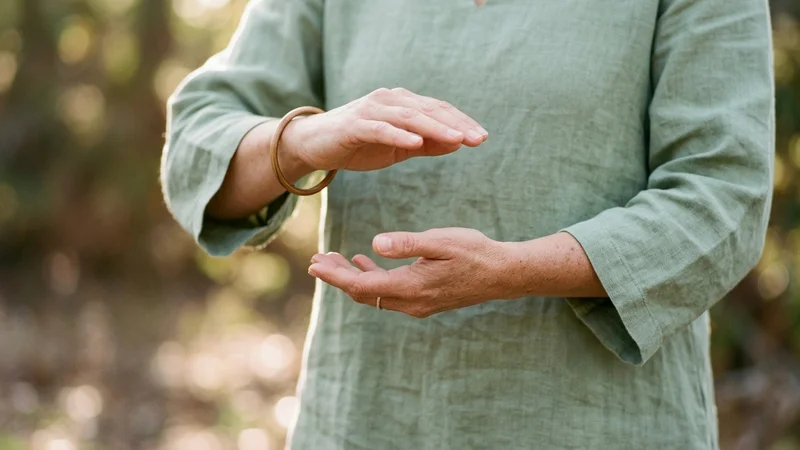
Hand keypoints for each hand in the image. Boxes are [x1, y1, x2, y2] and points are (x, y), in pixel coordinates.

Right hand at [281, 88, 487, 171]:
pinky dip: (399, 134)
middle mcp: (389, 99)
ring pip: (409, 117)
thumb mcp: (399, 148)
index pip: (438, 109)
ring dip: (434, 128)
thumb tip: (458, 142)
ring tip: (457, 140)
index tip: (482, 137)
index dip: (461, 122)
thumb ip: (427, 143)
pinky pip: (381, 128)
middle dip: (456, 124)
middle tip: (478, 139)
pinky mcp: (354, 124)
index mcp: (402, 103)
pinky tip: (416, 143)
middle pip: (428, 110)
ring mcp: (371, 109)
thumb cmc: (360, 144)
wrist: (315, 145)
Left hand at [307, 228, 510, 317]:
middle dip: (337, 278)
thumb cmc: (475, 252)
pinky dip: (372, 278)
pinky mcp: (424, 299)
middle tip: (316, 260)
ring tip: (333, 260)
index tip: (313, 265)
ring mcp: (418, 304)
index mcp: (411, 288)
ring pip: (374, 295)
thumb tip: (374, 244)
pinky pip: (388, 293)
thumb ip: (407, 244)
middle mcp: (411, 302)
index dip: (334, 276)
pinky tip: (365, 261)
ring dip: (352, 278)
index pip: (361, 286)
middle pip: (363, 293)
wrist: (503, 274)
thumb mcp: (441, 241)